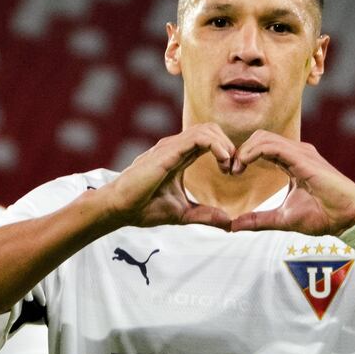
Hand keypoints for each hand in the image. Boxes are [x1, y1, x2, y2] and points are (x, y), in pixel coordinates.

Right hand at [105, 123, 233, 228]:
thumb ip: (206, 216)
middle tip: (234, 169)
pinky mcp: (168, 151)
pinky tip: (223, 162)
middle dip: (229, 145)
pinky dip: (216, 146)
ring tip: (228, 167)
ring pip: (206, 129)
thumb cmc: (144, 208)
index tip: (232, 173)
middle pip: (211, 129)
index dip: (226, 151)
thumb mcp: (183, 214)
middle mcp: (176, 147)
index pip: (209, 140)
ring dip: (225, 145)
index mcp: (179, 157)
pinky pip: (198, 138)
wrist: (120, 208)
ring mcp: (171, 147)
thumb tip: (229, 224)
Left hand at [230, 130, 354, 235]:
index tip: (232, 173)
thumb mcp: (283, 219)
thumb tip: (233, 226)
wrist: (347, 219)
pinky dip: (254, 151)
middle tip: (231, 171)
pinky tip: (244, 164)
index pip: (262, 146)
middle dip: (241, 150)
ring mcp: (301, 153)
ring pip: (264, 137)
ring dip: (244, 151)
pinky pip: (272, 146)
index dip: (243, 155)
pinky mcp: (303, 158)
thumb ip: (259, 220)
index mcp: (292, 162)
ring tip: (235, 169)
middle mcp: (296, 153)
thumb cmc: (323, 216)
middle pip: (260, 137)